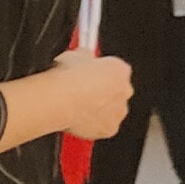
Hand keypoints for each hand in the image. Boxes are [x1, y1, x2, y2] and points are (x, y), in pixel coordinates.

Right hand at [1, 48, 130, 149]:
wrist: (60, 100)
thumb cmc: (67, 78)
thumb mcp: (74, 54)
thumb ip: (85, 56)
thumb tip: (82, 56)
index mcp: (120, 70)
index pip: (114, 68)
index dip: (99, 71)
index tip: (88, 73)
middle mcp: (124, 91)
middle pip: (116, 91)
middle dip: (101, 91)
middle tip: (81, 89)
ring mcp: (118, 112)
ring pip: (110, 110)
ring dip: (97, 108)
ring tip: (76, 104)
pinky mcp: (109, 129)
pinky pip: (102, 126)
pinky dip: (92, 124)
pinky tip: (77, 117)